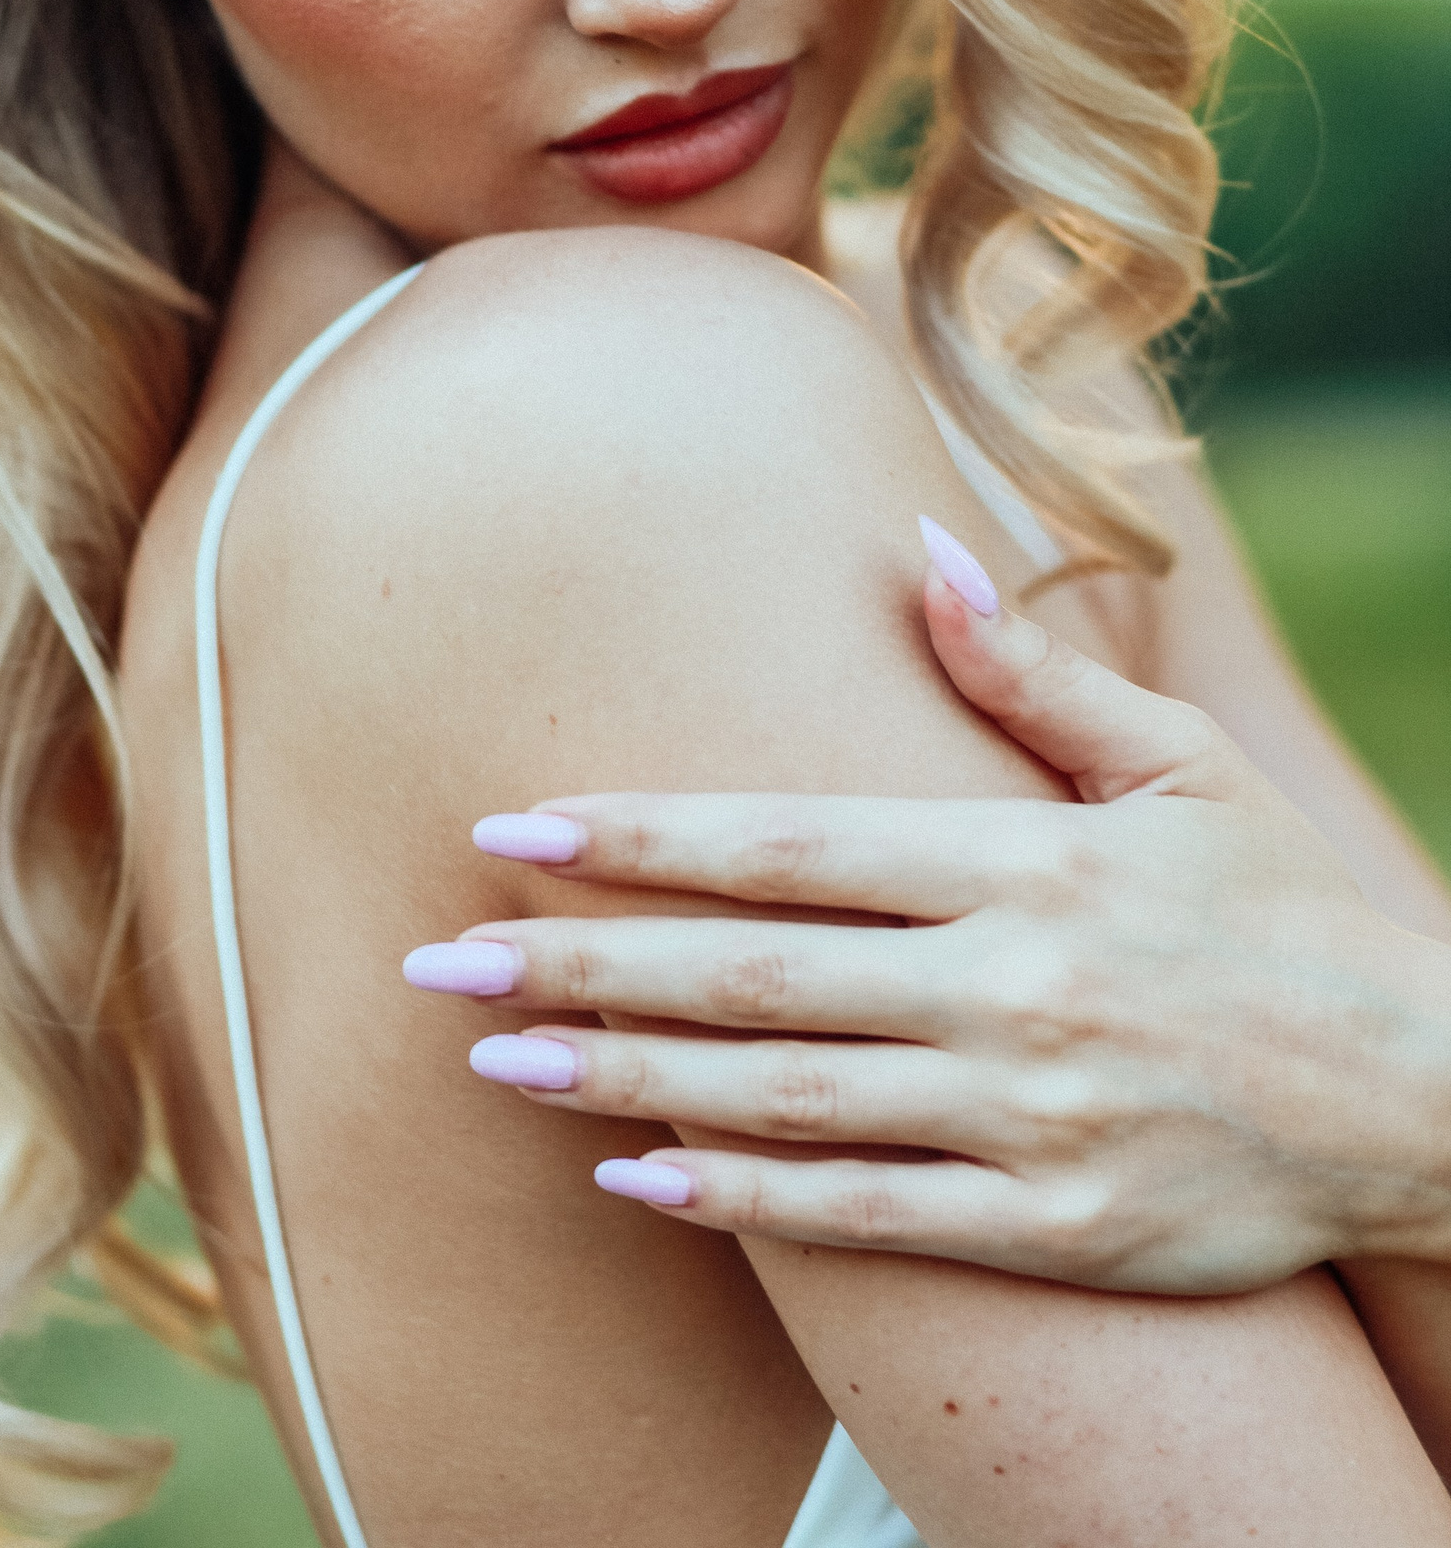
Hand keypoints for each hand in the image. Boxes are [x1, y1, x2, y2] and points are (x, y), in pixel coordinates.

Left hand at [406, 540, 1450, 1292]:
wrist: (1429, 1103)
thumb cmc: (1281, 912)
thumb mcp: (1181, 767)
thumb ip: (1032, 675)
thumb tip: (920, 556)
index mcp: (1023, 858)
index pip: (789, 841)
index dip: (639, 834)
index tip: (510, 825)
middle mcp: (1009, 986)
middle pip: (751, 974)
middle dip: (579, 964)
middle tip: (435, 965)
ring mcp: (1027, 1118)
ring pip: (783, 1099)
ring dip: (622, 1079)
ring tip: (491, 1066)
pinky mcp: (1055, 1229)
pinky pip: (866, 1219)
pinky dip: (742, 1198)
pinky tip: (634, 1176)